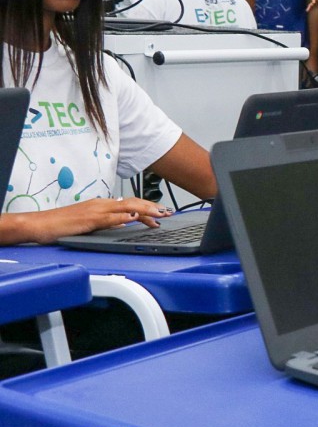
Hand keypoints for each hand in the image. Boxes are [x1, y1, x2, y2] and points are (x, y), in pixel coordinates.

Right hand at [7, 197, 172, 244]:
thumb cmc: (62, 225)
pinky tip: (134, 218)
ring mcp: (95, 211)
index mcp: (102, 204)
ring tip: (159, 215)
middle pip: (133, 202)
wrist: (39, 224)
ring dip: (145, 210)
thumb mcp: (90, 223)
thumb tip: (123, 224)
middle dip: (153, 207)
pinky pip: (109, 217)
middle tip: (168, 213)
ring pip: (125, 207)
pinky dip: (123, 217)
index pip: (131, 203)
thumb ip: (107, 222)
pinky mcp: (88, 220)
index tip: (162, 212)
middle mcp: (101, 204)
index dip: (148, 207)